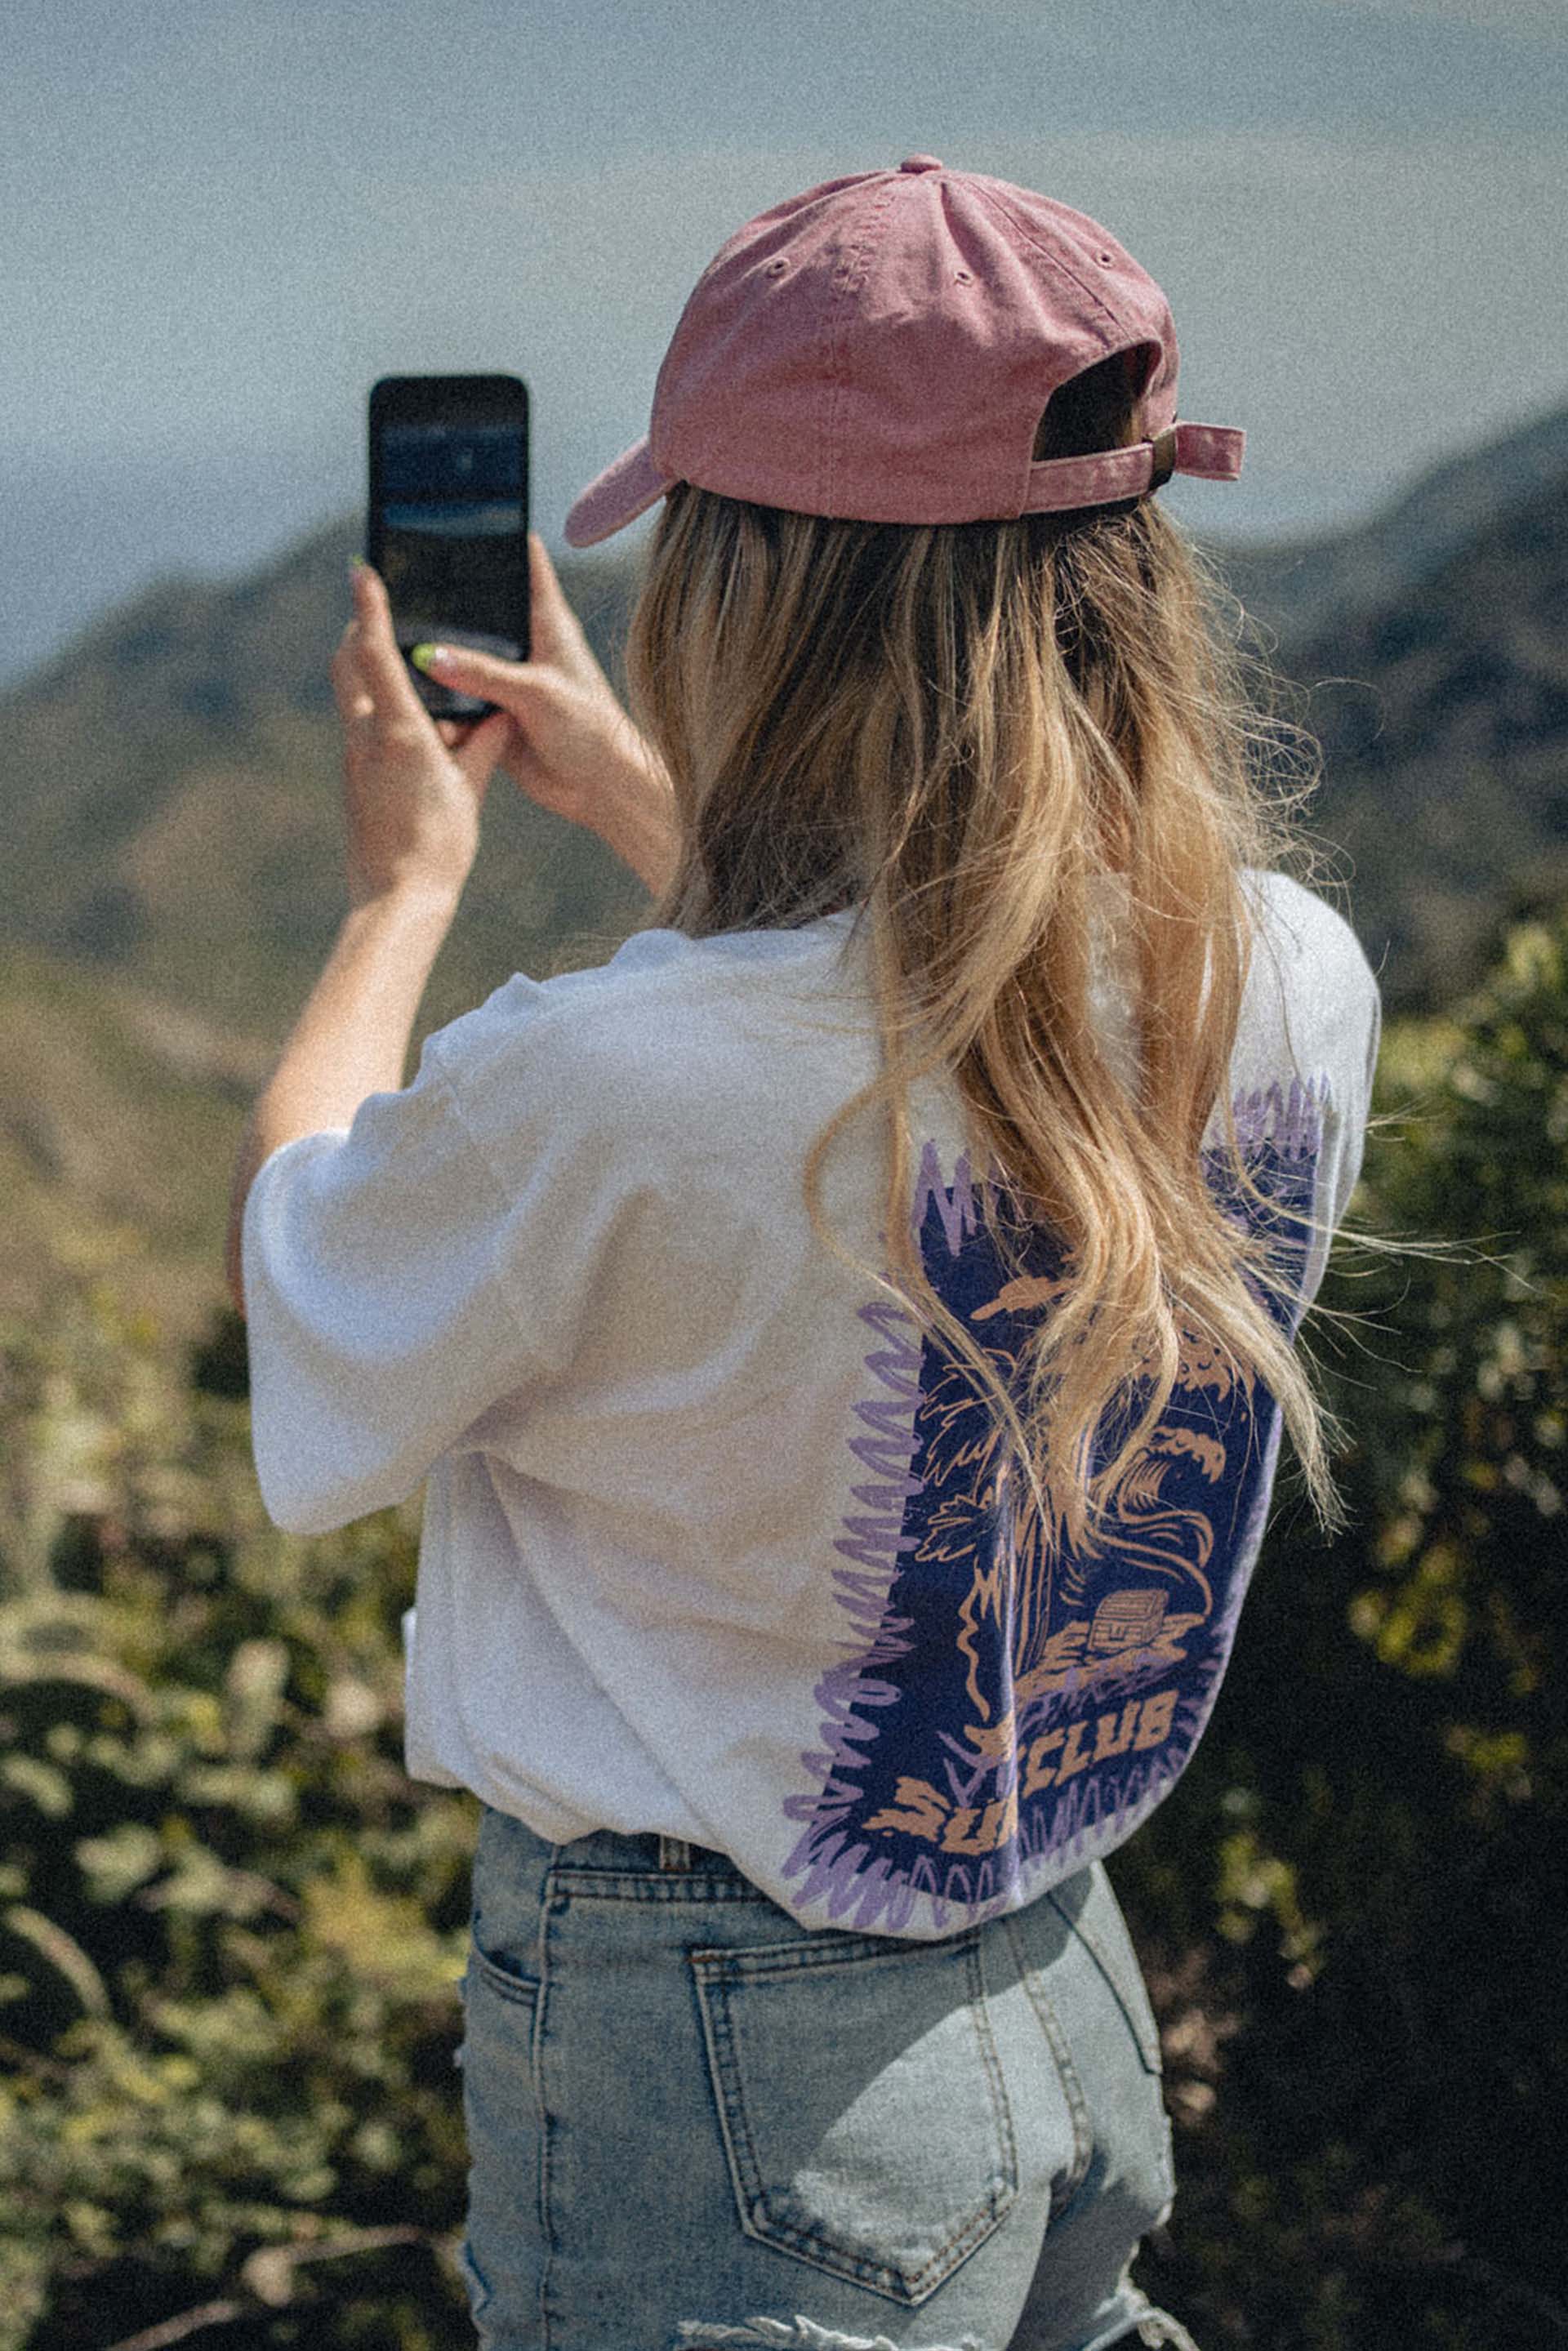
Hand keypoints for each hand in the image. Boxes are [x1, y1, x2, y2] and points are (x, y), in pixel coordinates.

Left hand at [331, 563, 512, 908]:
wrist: (397, 898)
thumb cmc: (440, 845)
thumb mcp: (471, 788)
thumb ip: (485, 744)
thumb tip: (502, 714)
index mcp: (398, 733)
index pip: (376, 653)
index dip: (371, 607)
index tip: (362, 569)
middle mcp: (366, 738)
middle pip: (349, 664)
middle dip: (361, 630)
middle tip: (381, 607)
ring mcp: (354, 759)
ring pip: (353, 695)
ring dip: (369, 669)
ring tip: (402, 660)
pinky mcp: (354, 780)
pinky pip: (363, 728)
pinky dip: (378, 709)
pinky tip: (409, 722)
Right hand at [408, 535, 678, 889]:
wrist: (600, 789)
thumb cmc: (590, 730)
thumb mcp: (537, 693)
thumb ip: (484, 673)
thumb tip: (431, 656)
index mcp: (548, 621)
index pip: (524, 561)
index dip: (497, 534)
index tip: (463, 508)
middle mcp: (526, 643)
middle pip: (480, 605)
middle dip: (446, 594)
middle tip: (399, 572)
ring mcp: (508, 677)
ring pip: (463, 651)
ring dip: (436, 647)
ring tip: (388, 625)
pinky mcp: (494, 711)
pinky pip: (457, 694)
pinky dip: (437, 691)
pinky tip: (403, 679)